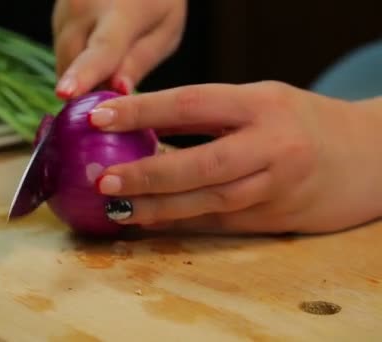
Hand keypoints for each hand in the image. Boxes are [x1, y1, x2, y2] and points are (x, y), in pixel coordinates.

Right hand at [52, 0, 186, 98]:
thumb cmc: (156, 2)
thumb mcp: (164, 30)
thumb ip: (139, 63)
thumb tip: (116, 91)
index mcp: (121, 11)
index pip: (100, 49)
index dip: (83, 74)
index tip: (64, 93)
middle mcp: (83, 7)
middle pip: (74, 64)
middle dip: (89, 89)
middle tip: (114, 95)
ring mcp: (64, 9)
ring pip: (64, 62)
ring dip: (83, 76)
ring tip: (111, 64)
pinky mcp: (56, 16)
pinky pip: (62, 53)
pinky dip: (77, 63)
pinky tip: (97, 52)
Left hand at [88, 81, 381, 233]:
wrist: (369, 157)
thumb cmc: (301, 123)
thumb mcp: (259, 102)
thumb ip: (208, 114)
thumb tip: (139, 127)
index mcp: (261, 104)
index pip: (191, 104)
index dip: (141, 111)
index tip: (99, 116)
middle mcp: (271, 145)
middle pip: (201, 163)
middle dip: (147, 173)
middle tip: (103, 179)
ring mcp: (276, 186)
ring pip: (210, 200)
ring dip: (159, 207)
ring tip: (117, 208)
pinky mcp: (275, 218)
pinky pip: (220, 222)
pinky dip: (181, 223)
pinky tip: (149, 221)